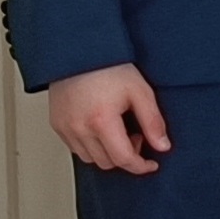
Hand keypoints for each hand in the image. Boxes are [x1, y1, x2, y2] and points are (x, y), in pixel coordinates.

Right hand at [47, 64, 168, 174]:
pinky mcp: (56, 124)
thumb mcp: (140, 91)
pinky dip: (91, 146)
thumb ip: (153, 122)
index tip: (151, 164)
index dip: (141, 166)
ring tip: (118, 129)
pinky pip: (75, 148)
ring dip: (107, 152)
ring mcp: (64, 127)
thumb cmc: (109, 67)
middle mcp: (79, 128)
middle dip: (125, 155)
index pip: (122, 159)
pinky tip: (102, 128)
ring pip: (90, 158)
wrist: (79, 52)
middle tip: (136, 135)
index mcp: (101, 120)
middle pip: (106, 162)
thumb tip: (163, 146)